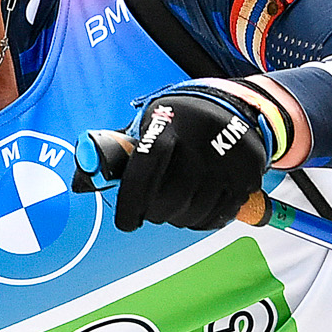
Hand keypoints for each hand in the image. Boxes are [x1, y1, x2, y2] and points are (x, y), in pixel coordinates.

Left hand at [72, 88, 270, 231]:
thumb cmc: (182, 120)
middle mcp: (202, 141)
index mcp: (170, 123)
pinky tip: (197, 208)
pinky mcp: (248, 176)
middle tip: (150, 211)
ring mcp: (228, 160)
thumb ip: (122, 149)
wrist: (237, 107)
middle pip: (170, 200)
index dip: (131, 201)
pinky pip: (218, 217)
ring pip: (193, 213)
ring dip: (178, 219)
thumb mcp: (152, 120)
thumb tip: (83, 180)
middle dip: (154, 213)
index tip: (127, 223)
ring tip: (175, 206)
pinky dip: (202, 221)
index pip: (145, 168)